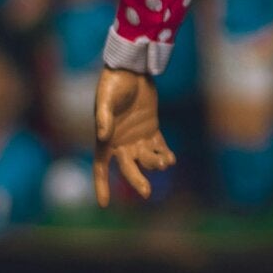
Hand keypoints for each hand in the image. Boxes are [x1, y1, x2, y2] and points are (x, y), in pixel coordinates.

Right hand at [94, 67, 176, 203]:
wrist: (132, 69)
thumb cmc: (113, 83)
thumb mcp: (106, 99)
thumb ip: (104, 118)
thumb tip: (102, 137)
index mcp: (106, 139)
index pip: (100, 167)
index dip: (101, 185)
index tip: (104, 204)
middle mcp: (121, 142)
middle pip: (128, 168)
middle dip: (136, 180)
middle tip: (146, 192)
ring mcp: (137, 137)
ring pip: (146, 158)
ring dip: (155, 164)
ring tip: (165, 163)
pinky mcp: (151, 129)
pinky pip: (158, 147)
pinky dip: (165, 155)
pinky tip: (171, 159)